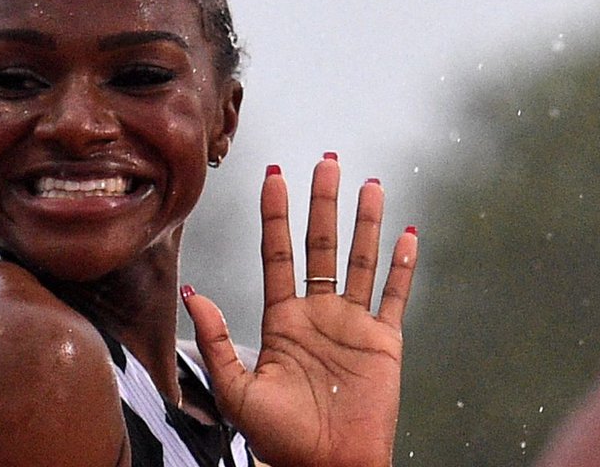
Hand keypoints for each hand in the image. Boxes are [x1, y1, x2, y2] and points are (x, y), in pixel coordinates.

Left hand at [183, 157, 417, 466]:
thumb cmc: (278, 439)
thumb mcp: (236, 389)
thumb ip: (217, 340)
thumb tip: (191, 292)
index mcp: (281, 318)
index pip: (277, 252)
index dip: (276, 214)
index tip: (273, 175)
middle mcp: (317, 312)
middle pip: (320, 244)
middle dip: (322, 202)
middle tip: (326, 160)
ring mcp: (352, 324)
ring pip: (360, 260)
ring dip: (365, 222)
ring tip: (368, 182)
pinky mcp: (384, 342)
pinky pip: (395, 296)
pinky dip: (403, 266)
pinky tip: (408, 233)